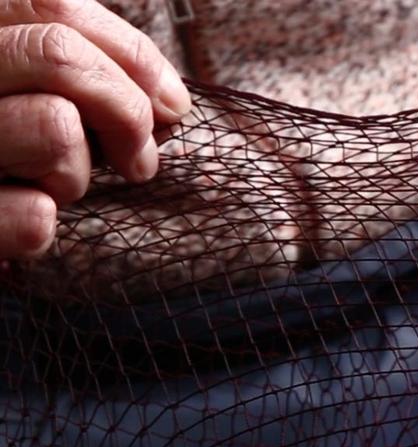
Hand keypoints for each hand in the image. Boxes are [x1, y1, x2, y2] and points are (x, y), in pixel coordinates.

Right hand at [0, 0, 190, 258]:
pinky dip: (38, 225)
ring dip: (74, 173)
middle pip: (57, 54)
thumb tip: (170, 102)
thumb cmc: (0, 159)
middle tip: (138, 160)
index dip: (132, 55)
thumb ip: (85, 77)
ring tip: (48, 188)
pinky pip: (31, 216)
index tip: (171, 105)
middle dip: (127, 111)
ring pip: (54, 127)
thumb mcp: (28, 96)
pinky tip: (23, 223)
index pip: (54, 7)